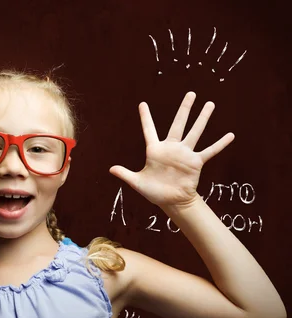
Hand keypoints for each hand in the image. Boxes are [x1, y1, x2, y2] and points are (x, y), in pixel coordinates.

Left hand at [109, 92, 234, 209]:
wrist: (171, 201)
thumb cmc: (153, 191)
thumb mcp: (137, 182)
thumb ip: (125, 174)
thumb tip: (110, 169)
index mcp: (155, 150)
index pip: (149, 130)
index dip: (146, 118)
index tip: (142, 104)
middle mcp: (171, 148)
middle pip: (178, 124)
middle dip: (185, 109)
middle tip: (191, 93)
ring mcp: (184, 154)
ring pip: (195, 132)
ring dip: (202, 119)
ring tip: (210, 104)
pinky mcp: (196, 162)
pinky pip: (209, 151)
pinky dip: (219, 144)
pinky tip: (230, 135)